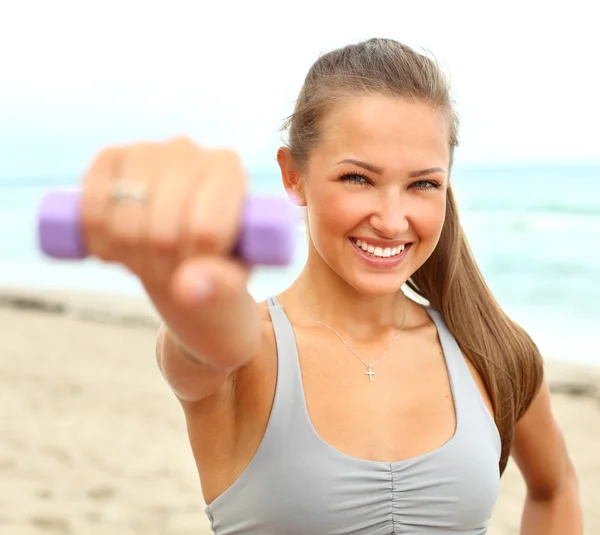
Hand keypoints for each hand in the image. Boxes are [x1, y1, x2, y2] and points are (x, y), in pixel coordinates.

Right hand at [80, 136, 248, 308]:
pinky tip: (119, 246)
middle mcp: (189, 150)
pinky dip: (100, 242)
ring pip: (123, 225)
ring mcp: (145, 150)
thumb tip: (188, 286)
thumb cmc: (214, 267)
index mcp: (228, 170)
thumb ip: (222, 288)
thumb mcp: (230, 285)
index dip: (193, 265)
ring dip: (132, 257)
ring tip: (150, 258)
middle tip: (172, 270)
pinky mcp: (108, 159)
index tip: (198, 270)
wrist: (182, 254)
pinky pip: (91, 213)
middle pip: (161, 232)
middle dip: (163, 266)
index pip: (204, 231)